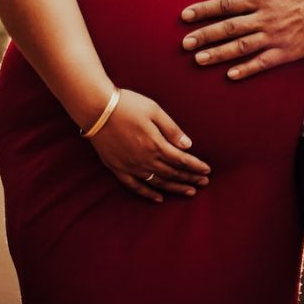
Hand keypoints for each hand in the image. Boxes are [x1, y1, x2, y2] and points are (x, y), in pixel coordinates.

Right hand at [86, 90, 211, 202]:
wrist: (96, 109)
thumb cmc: (127, 105)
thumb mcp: (154, 110)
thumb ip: (171, 129)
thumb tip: (188, 145)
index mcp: (156, 144)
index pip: (182, 161)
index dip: (196, 166)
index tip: (207, 170)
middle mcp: (145, 159)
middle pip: (173, 173)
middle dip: (191, 178)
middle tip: (204, 182)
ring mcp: (131, 166)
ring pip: (158, 182)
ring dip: (175, 188)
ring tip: (189, 192)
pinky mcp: (117, 168)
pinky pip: (135, 187)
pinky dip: (148, 194)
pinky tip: (159, 199)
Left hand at [180, 0, 303, 79]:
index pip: (225, 4)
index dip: (203, 10)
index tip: (185, 17)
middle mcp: (264, 17)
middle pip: (227, 28)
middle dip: (204, 36)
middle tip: (184, 44)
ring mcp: (275, 36)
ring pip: (241, 47)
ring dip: (218, 54)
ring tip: (199, 60)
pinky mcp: (287, 52)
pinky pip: (263, 62)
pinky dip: (246, 69)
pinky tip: (231, 75)